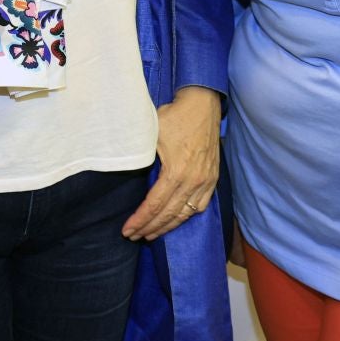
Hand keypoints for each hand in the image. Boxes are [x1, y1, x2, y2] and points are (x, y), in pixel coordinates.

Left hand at [122, 86, 221, 240]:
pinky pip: (200, 206)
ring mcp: (205, 181)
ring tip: (151, 234)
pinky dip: (186, 216)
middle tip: (134, 236)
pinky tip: (176, 221)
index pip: (155, 205)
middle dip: (150, 228)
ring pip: (185, 214)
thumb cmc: (174, 116)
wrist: (202, 104)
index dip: (140, 220)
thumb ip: (141, 156)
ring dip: (167, 226)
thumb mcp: (151, 134)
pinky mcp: (212, 178)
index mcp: (176, 172)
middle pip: (169, 214)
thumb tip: (127, 169)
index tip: (128, 230)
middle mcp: (193, 181)